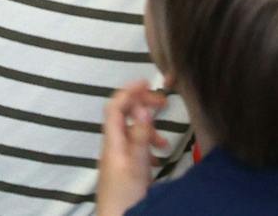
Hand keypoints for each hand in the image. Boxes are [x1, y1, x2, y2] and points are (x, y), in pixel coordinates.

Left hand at [96, 80, 168, 215]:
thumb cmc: (125, 195)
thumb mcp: (136, 164)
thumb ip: (140, 137)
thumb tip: (143, 107)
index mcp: (113, 141)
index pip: (116, 106)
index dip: (129, 91)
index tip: (147, 82)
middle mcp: (113, 146)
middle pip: (125, 115)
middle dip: (143, 106)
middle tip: (164, 104)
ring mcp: (118, 158)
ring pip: (132, 133)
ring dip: (149, 130)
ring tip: (164, 144)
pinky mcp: (124, 170)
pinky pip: (136, 149)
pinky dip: (148, 146)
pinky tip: (158, 158)